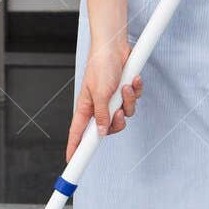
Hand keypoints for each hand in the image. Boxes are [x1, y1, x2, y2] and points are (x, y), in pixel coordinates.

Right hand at [66, 38, 142, 162]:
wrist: (115, 45)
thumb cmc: (101, 65)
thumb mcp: (100, 93)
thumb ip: (101, 115)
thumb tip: (100, 133)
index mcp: (86, 108)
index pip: (77, 134)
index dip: (75, 149)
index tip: (72, 163)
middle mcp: (99, 106)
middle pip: (108, 129)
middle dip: (117, 123)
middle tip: (118, 113)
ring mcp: (113, 99)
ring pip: (125, 114)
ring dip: (129, 101)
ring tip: (125, 87)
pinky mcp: (125, 91)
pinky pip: (134, 100)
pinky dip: (136, 91)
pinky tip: (133, 79)